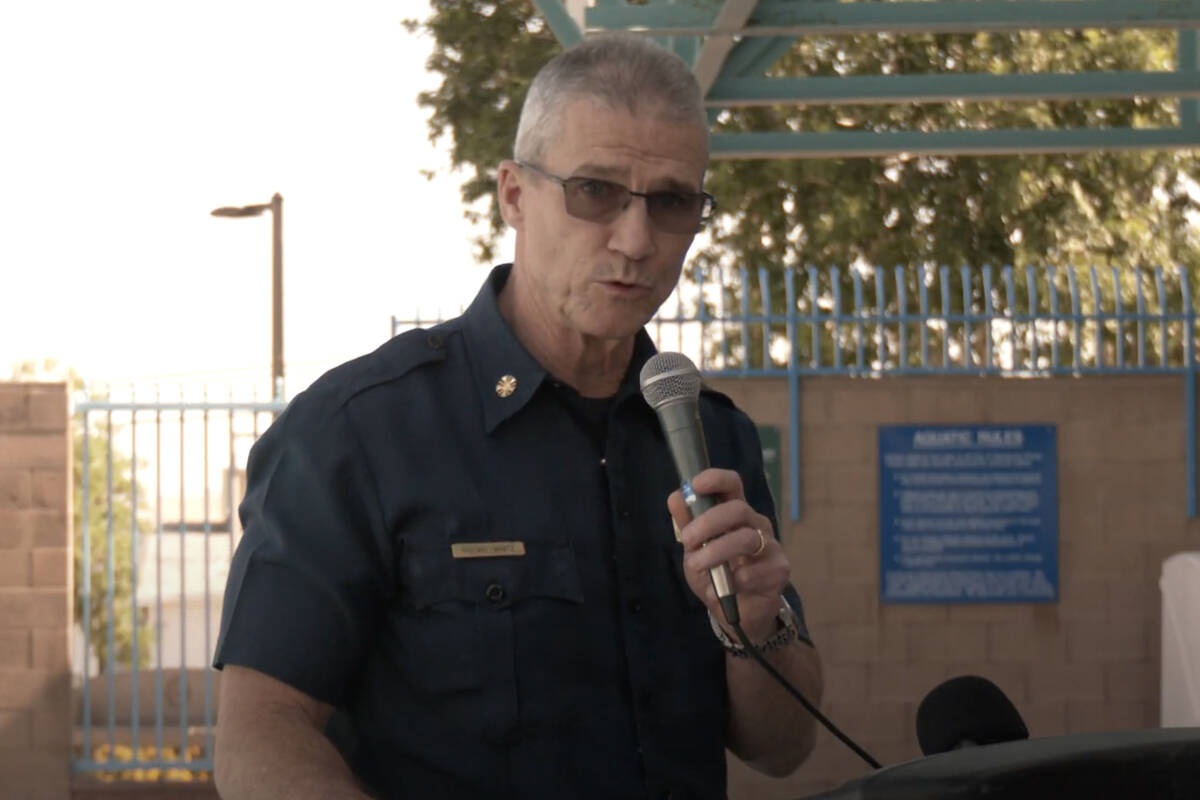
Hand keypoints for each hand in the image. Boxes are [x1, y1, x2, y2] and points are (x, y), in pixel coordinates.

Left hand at [667, 468, 789, 641]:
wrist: (737, 613)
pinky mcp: (779, 571)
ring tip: (697, 566)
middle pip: (738, 509)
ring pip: (745, 539)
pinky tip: (722, 591)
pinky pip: (752, 572)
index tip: (695, 485)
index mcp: (735, 514)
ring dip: (714, 553)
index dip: (716, 479)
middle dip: (708, 522)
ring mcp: (771, 546)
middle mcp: (756, 524)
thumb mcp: (695, 550)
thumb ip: (686, 524)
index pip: (732, 484)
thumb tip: (675, 497)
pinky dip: (730, 582)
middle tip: (687, 540)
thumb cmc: (717, 574)